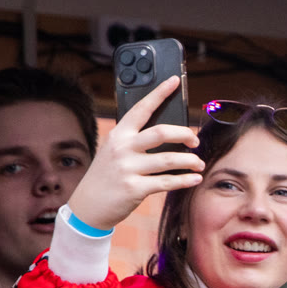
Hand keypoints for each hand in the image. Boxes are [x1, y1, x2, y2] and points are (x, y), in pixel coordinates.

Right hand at [64, 75, 200, 231]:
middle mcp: (123, 148)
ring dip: (190, 161)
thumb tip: (170, 134)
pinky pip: (167, 182)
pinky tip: (194, 179)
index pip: (142, 108)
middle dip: (185, 134)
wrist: (87, 206)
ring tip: (199, 163)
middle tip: (195, 140)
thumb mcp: (114, 152)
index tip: (175, 80)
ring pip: (169, 159)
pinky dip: (185, 180)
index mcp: (119, 134)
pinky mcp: (134, 188)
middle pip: (162, 132)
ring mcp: (128, 168)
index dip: (160, 93)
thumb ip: (135, 141)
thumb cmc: (107, 176)